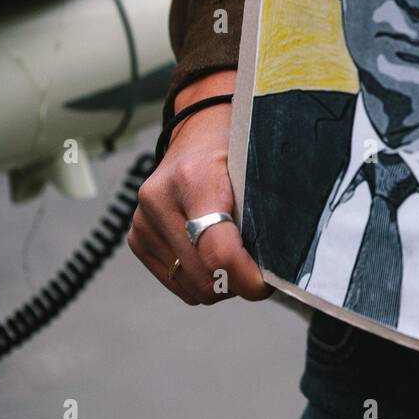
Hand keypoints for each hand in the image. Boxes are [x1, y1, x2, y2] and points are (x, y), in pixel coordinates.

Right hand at [128, 70, 270, 303]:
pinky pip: (177, 283)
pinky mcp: (137, 239)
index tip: (267, 282)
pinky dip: (201, 278)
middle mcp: (159, 200)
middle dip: (238, 281)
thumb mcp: (258, 170)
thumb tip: (281, 267)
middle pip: (205, 276)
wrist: (200, 131)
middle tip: (260, 268)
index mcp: (194, 178)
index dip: (246, 278)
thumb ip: (266, 214)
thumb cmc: (237, 149)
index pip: (217, 250)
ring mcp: (142, 221)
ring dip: (220, 283)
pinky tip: (213, 253)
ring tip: (236, 254)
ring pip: (192, 288)